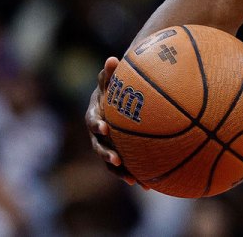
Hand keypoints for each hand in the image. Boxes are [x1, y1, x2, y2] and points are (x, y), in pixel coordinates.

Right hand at [86, 56, 136, 185]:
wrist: (119, 96)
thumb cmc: (117, 85)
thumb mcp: (112, 78)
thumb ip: (111, 72)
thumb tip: (112, 58)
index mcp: (95, 113)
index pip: (93, 120)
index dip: (97, 125)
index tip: (104, 128)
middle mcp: (98, 132)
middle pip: (99, 146)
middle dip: (106, 154)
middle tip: (116, 160)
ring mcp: (107, 144)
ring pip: (111, 160)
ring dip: (120, 171)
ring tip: (133, 179)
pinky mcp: (118, 152)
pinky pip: (125, 166)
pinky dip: (134, 173)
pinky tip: (149, 184)